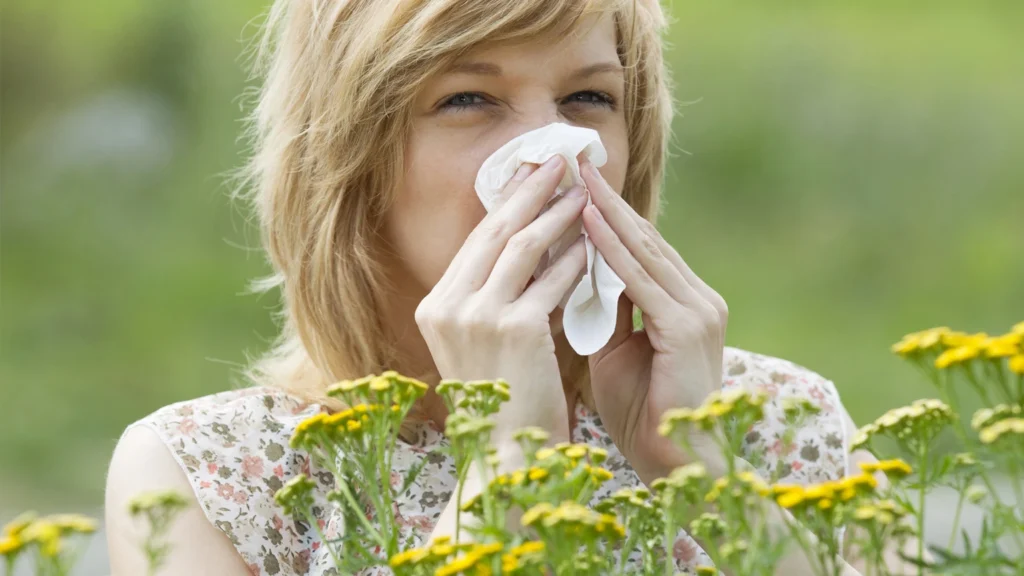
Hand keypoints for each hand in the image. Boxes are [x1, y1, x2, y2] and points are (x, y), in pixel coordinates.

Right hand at [415, 156, 587, 446]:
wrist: (503, 459)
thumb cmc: (502, 406)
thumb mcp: (485, 346)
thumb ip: (496, 300)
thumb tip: (533, 251)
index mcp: (435, 308)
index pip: (476, 242)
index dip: (506, 204)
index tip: (530, 176)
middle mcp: (447, 306)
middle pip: (495, 231)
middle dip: (530, 190)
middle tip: (558, 159)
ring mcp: (476, 316)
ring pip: (523, 246)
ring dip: (557, 213)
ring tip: (584, 190)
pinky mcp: (512, 328)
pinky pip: (551, 280)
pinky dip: (574, 258)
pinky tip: (593, 241)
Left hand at [580, 161, 728, 483]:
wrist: (676, 465)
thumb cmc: (642, 413)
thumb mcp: (617, 351)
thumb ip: (606, 312)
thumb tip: (578, 277)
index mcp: (684, 303)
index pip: (641, 248)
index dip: (607, 214)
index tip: (573, 183)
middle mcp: (698, 298)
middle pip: (644, 238)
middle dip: (605, 199)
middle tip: (572, 161)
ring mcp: (697, 309)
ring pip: (643, 250)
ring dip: (606, 212)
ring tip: (575, 177)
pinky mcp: (687, 327)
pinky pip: (641, 280)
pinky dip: (613, 250)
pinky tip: (588, 222)